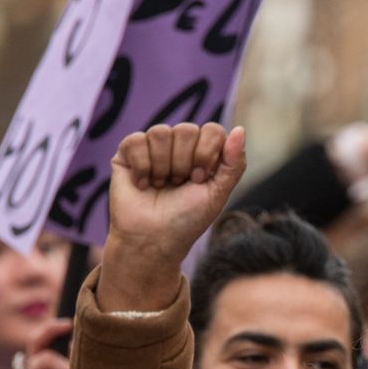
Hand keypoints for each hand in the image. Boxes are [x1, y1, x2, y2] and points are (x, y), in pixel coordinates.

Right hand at [100, 123, 246, 311]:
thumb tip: (240, 129)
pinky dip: (142, 166)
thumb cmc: (187, 220)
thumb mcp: (218, 194)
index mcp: (203, 153)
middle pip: (186, 130)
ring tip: (161, 186)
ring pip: (160, 132)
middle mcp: (179, 146)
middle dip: (183, 163)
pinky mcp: (128, 153)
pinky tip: (143, 184)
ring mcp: (153, 147)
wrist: (153, 239)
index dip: (206, 153)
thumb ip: (234, 163)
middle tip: (178, 185)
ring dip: (163, 167)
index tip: (199, 180)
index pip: (212, 130)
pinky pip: (136, 140)